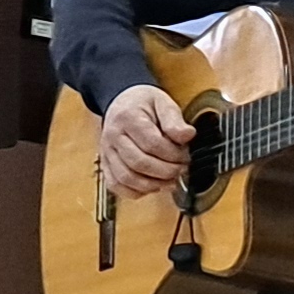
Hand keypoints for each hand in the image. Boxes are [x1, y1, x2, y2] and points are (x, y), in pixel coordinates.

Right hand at [96, 82, 195, 198]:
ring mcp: (106, 152)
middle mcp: (113, 136)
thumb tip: (187, 135)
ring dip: (152, 184)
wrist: (122, 102)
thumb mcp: (162, 102)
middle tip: (181, 169)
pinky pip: (116, 185)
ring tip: (169, 180)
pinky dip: (135, 191)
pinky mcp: (105, 164)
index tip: (185, 155)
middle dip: (165, 171)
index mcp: (127, 118)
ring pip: (127, 177)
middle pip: (139, 163)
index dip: (172, 154)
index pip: (151, 143)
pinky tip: (151, 186)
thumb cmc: (142, 103)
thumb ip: (174, 119)